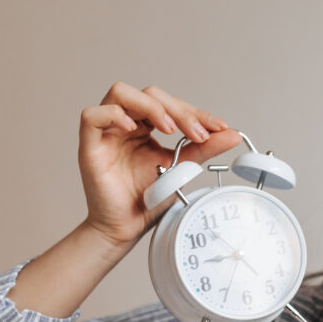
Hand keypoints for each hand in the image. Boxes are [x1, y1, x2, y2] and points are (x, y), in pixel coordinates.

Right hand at [78, 82, 242, 247]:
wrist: (126, 228)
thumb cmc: (148, 200)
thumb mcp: (182, 169)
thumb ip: (204, 149)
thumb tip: (232, 134)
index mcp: (146, 127)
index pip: (169, 104)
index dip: (194, 111)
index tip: (218, 126)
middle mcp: (126, 124)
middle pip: (149, 94)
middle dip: (178, 110)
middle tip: (198, 133)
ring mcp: (107, 133)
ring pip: (121, 93)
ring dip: (151, 106)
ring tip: (170, 129)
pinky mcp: (90, 146)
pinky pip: (92, 116)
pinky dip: (113, 115)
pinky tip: (133, 129)